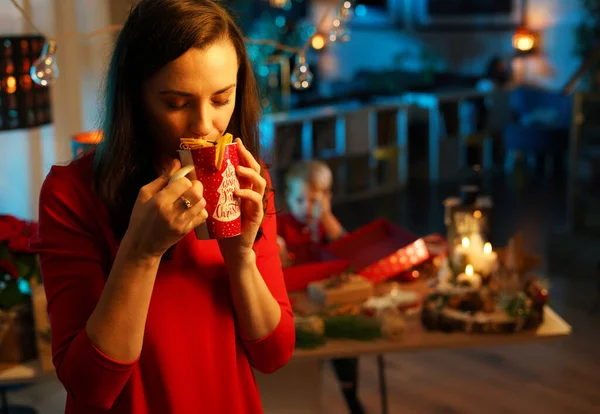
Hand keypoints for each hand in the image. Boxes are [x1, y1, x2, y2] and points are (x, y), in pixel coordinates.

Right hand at [124, 159, 208, 258]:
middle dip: (195, 185)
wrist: (142, 245)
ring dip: (197, 197)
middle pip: (196, 192)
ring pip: (202, 202)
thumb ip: (162, 178)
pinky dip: (200, 209)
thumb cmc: (140, 217)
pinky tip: (190, 209)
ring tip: (188, 199)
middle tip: (188, 187)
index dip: (183, 179)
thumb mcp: (144, 195)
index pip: (183, 182)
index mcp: (159, 201)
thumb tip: (176, 162)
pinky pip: (203, 215)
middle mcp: (172, 212)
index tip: (179, 180)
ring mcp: (182, 223)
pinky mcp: (188, 230)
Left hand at [218, 138, 265, 262]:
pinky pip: (255, 201)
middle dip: (248, 157)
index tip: (235, 141)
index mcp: (243, 188)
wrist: (231, 248)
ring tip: (238, 169)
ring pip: (260, 183)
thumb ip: (209, 191)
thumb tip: (190, 175)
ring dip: (249, 174)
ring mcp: (256, 204)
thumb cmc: (222, 226)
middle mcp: (252, 193)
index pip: (246, 166)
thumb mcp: (214, 204)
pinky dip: (247, 195)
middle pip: (256, 170)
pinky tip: (237, 192)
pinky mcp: (256, 216)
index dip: (242, 153)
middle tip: (239, 148)